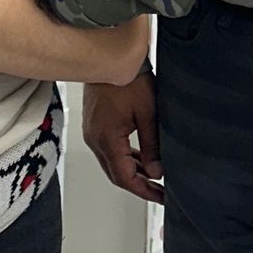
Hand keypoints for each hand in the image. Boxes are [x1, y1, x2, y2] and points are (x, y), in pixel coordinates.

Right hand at [84, 72, 162, 204]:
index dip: (144, 190)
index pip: (124, 177)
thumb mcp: (148, 113)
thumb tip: (156, 172)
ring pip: (112, 163)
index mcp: (106, 139)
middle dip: (139, 185)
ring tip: (154, 177)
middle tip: (160, 192)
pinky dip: (125, 158)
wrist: (109, 55)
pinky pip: (109, 150)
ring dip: (132, 172)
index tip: (160, 197)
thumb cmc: (127, 78)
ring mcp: (93, 132)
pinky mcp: (95, 125)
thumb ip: (152, 146)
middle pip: (116, 174)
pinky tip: (140, 158)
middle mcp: (95, 139)